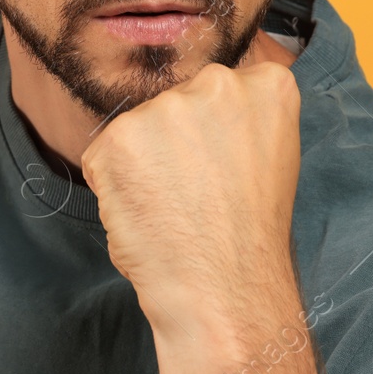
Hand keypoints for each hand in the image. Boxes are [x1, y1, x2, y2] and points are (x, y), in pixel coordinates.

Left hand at [80, 60, 302, 341]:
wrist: (225, 290)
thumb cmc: (248, 237)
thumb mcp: (269, 159)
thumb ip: (238, 122)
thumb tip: (193, 111)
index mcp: (266, 86)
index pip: (220, 89)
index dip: (211, 133)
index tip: (222, 165)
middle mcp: (217, 83)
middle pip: (174, 104)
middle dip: (173, 142)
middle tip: (195, 192)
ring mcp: (165, 107)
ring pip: (137, 130)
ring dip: (141, 164)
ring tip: (171, 207)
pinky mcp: (119, 136)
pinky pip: (103, 157)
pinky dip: (111, 186)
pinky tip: (144, 213)